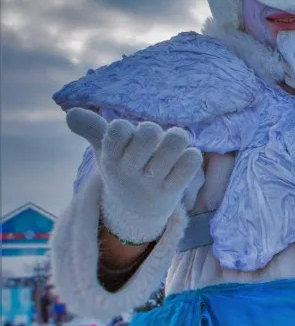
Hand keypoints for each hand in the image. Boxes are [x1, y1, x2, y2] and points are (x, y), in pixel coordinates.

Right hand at [67, 108, 201, 243]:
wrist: (136, 211)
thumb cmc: (124, 167)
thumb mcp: (105, 150)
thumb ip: (92, 129)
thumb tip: (72, 114)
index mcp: (110, 159)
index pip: (118, 129)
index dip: (126, 127)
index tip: (127, 137)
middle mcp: (129, 172)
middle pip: (150, 133)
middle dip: (154, 130)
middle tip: (153, 141)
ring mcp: (151, 183)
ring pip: (175, 142)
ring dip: (176, 138)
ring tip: (173, 145)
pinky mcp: (173, 191)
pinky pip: (191, 161)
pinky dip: (191, 155)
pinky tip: (184, 160)